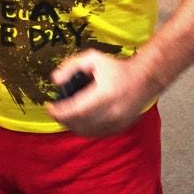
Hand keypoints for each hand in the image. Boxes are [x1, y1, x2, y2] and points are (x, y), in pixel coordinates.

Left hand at [46, 49, 160, 137]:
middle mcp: (112, 112)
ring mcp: (117, 123)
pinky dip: (84, 129)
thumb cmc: (117, 68)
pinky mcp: (119, 128)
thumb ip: (71, 66)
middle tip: (54, 112)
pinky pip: (96, 133)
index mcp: (105, 95)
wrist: (145, 79)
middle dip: (63, 119)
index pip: (77, 110)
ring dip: (72, 125)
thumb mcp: (93, 59)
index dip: (60, 112)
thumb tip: (55, 80)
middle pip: (80, 123)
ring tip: (64, 116)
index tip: (49, 108)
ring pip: (87, 131)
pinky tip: (78, 120)